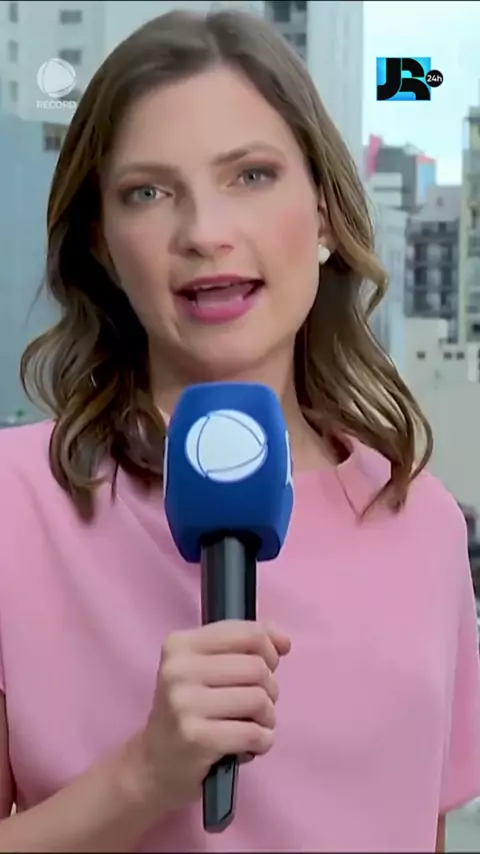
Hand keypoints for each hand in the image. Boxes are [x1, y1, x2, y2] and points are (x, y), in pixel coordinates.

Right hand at [136, 620, 290, 811]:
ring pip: (258, 699)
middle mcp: (178, 669)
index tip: (268, 666)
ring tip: (254, 725)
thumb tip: (284, 641)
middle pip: (256, 667)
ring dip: (267, 717)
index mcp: (180, 644)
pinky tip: (251, 745)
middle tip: (258, 704)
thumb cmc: (189, 710)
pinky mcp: (196, 738)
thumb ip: (246, 645)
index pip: (246, 634)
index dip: (268, 650)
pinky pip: (253, 732)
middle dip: (269, 688)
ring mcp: (184, 704)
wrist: (154, 764)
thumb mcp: (208, 668)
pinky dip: (263, 741)